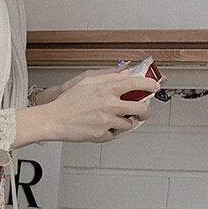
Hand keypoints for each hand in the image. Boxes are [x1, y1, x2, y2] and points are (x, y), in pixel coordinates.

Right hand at [13, 69, 160, 147]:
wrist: (54, 119)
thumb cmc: (67, 101)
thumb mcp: (86, 80)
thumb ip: (108, 76)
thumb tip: (124, 73)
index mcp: (107, 88)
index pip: (137, 83)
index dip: (150, 85)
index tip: (153, 87)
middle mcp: (110, 104)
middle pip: (141, 109)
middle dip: (145, 111)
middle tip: (142, 111)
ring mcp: (107, 121)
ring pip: (128, 124)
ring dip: (124, 122)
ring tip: (113, 120)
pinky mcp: (101, 134)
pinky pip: (113, 135)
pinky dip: (109, 132)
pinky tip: (100, 127)